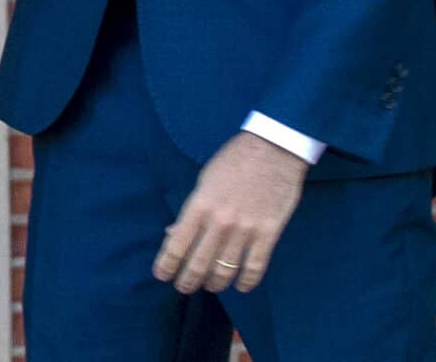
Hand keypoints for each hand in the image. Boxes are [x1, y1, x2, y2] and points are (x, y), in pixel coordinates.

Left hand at [154, 131, 307, 294]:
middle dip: (188, 281)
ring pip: (225, 270)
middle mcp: (220, 221)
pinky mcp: (269, 233)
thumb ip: (191, 210)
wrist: (273, 149)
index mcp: (200, 205)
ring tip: (210, 286)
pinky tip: (240, 285)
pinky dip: (246, 281)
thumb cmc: (234, 161)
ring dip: (214, 283)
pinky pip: (255, 266)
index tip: (162, 276)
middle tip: (184, 287)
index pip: (177, 244)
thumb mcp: (204, 180)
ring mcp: (245, 229)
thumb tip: (172, 234)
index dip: (167, 265)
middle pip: (199, 263)